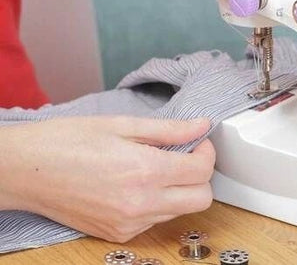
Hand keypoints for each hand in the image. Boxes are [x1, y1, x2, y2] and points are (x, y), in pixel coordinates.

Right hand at [0, 116, 214, 241]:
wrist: (26, 170)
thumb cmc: (69, 140)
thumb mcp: (123, 124)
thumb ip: (169, 129)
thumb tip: (201, 126)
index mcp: (145, 172)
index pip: (202, 171)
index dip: (207, 152)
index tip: (198, 140)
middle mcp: (140, 205)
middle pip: (201, 199)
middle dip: (201, 175)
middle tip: (185, 155)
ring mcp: (128, 225)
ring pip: (179, 211)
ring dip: (180, 189)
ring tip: (157, 165)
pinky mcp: (117, 235)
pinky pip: (154, 221)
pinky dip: (157, 202)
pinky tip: (138, 183)